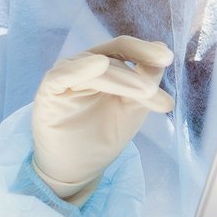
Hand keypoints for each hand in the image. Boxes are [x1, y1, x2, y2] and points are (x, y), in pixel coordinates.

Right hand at [30, 37, 174, 201]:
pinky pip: (62, 76)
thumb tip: (163, 48)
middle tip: (155, 91)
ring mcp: (66, 76)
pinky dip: (79, 69)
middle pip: (113, 59)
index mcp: (105, 65)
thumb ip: (146, 80)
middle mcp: (84, 65)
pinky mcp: (49, 91)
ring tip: (145, 91)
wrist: (77, 167)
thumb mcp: (132, 106)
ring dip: (122, 78)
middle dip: (137, 75)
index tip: (168, 58)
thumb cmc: (104, 133)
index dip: (146, 51)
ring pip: (95, 70)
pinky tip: (98, 64)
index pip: (125, 49)